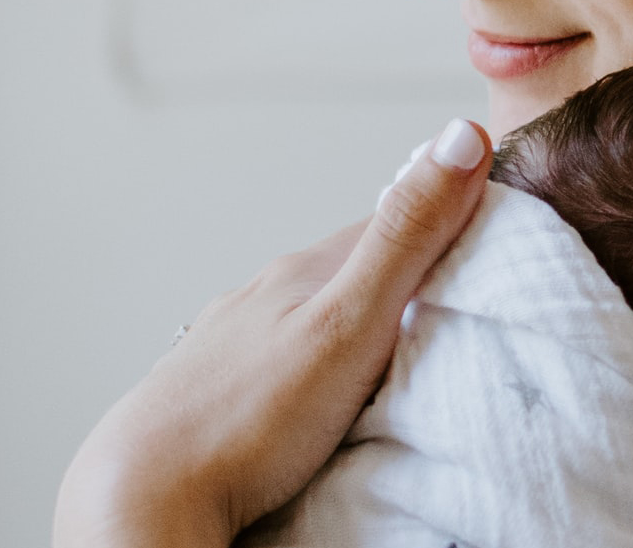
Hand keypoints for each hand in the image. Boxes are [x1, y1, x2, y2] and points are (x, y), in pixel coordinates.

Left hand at [54, 119, 490, 547]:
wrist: (141, 498)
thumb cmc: (247, 421)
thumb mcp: (349, 323)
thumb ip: (406, 237)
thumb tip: (461, 135)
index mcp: (301, 273)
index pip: (390, 224)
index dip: (444, 221)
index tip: (491, 233)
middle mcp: (261, 297)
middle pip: (348, 270)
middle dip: (399, 276)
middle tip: (453, 301)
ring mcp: (231, 343)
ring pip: (308, 314)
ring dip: (351, 322)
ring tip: (390, 352)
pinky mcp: (211, 391)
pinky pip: (277, 361)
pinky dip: (309, 364)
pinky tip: (314, 392)